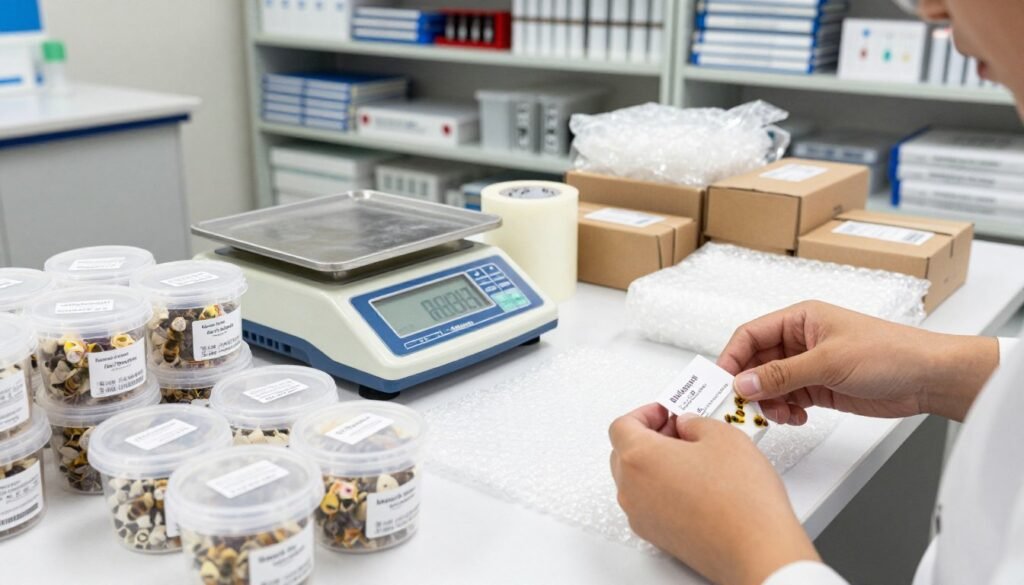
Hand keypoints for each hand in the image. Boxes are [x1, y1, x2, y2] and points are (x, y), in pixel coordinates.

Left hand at [609, 404, 818, 584]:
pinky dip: (663, 488)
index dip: (646, 413)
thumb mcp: (723, 435)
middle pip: (624, 453)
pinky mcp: (656, 535)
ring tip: (693, 457)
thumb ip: (695, 422)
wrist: (757, 549)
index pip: (622, 426)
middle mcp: (631, 489)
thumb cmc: (740, 498)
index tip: (668, 412)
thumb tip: (686, 425)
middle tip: (681, 430)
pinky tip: (696, 484)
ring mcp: (641, 516)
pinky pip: (649, 503)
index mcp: (638, 458)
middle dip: (650, 437)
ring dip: (656, 463)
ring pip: (636, 480)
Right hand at [717, 301, 998, 422]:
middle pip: (757, 362)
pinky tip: (797, 418)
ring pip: (770, 385)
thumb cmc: (889, 352)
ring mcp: (809, 365)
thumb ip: (783, 374)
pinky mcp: (820, 388)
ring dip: (769, 403)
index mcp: (800, 319)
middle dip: (751, 386)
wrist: (928, 377)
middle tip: (744, 408)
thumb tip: (744, 382)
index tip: (723, 383)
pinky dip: (786, 411)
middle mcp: (800, 340)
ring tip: (781, 415)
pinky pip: (788, 400)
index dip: (732, 358)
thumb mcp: (829, 362)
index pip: (750, 335)